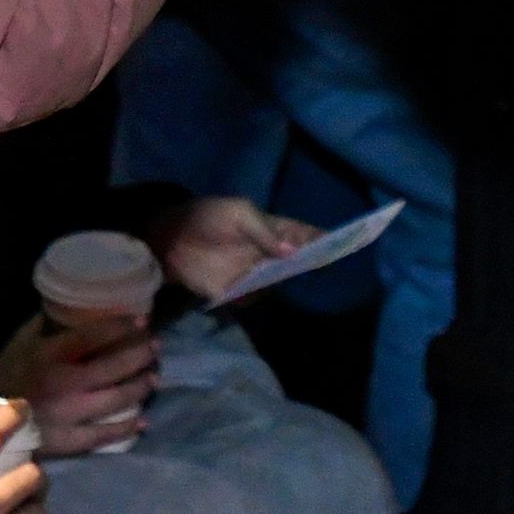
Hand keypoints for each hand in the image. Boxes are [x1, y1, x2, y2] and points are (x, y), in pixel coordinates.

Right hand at [0, 313, 157, 455]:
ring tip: (154, 378)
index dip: (122, 326)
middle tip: (155, 347)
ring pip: (116, 398)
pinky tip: (143, 420)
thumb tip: (65, 305)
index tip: (142, 320)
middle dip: (140, 354)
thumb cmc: (7, 377)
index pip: (95, 335)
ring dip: (140, 386)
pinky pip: (104, 435)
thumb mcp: (21, 343)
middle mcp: (65, 383)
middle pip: (113, 366)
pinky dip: (126, 427)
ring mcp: (70, 413)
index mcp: (52, 355)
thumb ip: (42, 325)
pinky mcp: (70, 440)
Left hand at [151, 195, 317, 301]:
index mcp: (273, 230)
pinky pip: (250, 299)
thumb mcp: (238, 215)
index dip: (323, 240)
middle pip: (295, 263)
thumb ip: (264, 232)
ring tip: (278, 277)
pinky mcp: (233, 292)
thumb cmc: (208, 216)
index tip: (343, 244)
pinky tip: (244, 289)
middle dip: (309, 265)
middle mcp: (268, 255)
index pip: (304, 235)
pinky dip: (249, 297)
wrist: (170, 237)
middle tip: (320, 266)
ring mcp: (252, 275)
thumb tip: (293, 252)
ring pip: (275, 284)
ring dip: (277, 283)